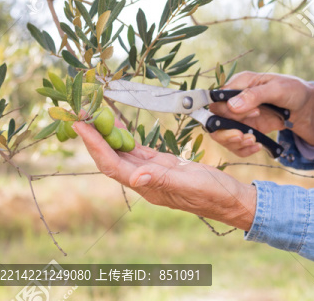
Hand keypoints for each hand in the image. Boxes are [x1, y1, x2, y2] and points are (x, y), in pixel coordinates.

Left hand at [71, 117, 256, 230]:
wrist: (232, 200)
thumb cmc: (214, 194)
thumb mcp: (190, 184)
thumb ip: (164, 180)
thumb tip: (136, 178)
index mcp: (148, 186)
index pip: (113, 165)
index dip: (95, 146)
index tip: (80, 126)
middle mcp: (145, 180)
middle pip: (112, 158)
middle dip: (94, 137)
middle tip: (80, 113)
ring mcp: (154, 172)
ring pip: (123, 153)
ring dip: (108, 135)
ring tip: (94, 114)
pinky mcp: (164, 165)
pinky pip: (138, 150)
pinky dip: (127, 136)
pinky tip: (119, 124)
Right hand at [207, 71, 313, 156]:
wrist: (306, 107)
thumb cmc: (293, 90)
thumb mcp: (277, 89)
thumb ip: (254, 95)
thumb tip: (232, 105)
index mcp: (239, 84)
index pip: (218, 100)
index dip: (228, 110)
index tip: (253, 113)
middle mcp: (235, 101)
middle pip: (215, 120)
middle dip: (227, 132)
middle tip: (244, 136)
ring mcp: (240, 117)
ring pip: (222, 135)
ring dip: (234, 143)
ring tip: (253, 142)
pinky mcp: (246, 130)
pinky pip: (236, 144)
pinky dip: (243, 149)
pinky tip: (257, 146)